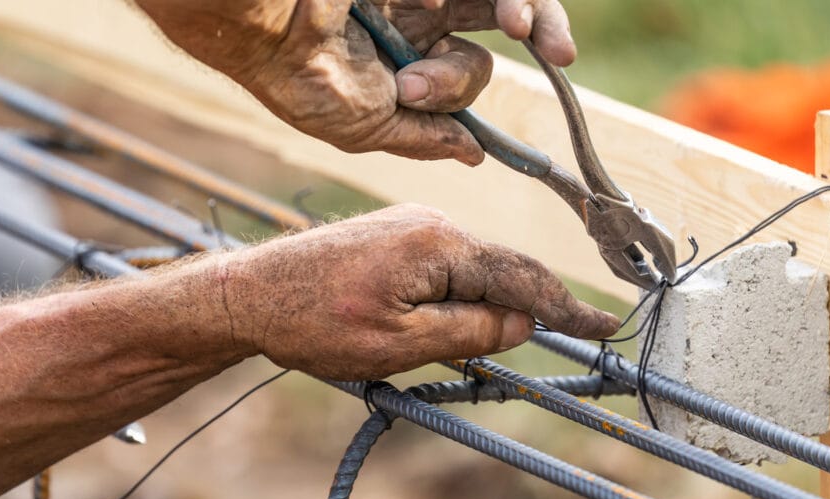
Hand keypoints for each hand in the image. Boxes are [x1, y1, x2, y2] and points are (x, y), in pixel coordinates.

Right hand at [136, 0, 574, 164]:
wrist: (270, 32)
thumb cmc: (306, 84)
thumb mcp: (371, 128)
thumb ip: (425, 137)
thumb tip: (474, 154)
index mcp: (407, 63)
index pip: (468, 69)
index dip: (481, 84)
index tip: (512, 107)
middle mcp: (417, 18)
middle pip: (496, 16)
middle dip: (538, 28)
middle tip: (559, 51)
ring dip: (519, 8)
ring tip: (516, 25)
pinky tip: (465, 10)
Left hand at [222, 204, 617, 379]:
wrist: (248, 294)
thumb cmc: (312, 322)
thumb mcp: (399, 344)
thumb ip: (468, 331)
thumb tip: (521, 323)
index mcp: (438, 246)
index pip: (521, 277)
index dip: (565, 306)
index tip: (603, 324)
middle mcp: (430, 222)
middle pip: (500, 269)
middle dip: (531, 306)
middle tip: (568, 335)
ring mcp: (410, 224)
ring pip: (471, 269)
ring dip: (487, 306)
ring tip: (489, 345)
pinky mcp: (392, 234)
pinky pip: (444, 265)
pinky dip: (459, 294)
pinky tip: (450, 322)